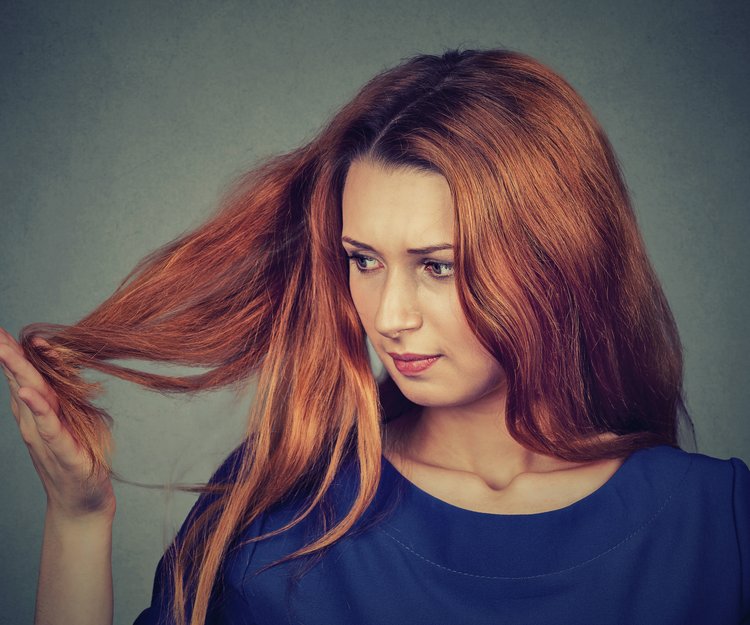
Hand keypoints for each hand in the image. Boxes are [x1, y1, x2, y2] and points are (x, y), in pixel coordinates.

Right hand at [0, 327, 114, 520]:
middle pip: (21, 382)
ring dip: (20, 374)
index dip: (12, 352)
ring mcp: (48, 438)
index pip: (22, 376)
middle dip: (8, 356)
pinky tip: (30, 393)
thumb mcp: (68, 420)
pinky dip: (40, 409)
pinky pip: (51, 427)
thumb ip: (59, 394)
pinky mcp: (66, 453)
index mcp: (38, 413)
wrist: (82, 504)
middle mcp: (36, 423)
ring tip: (7, 351)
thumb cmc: (76, 458)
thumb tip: (53, 365)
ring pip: (32, 400)